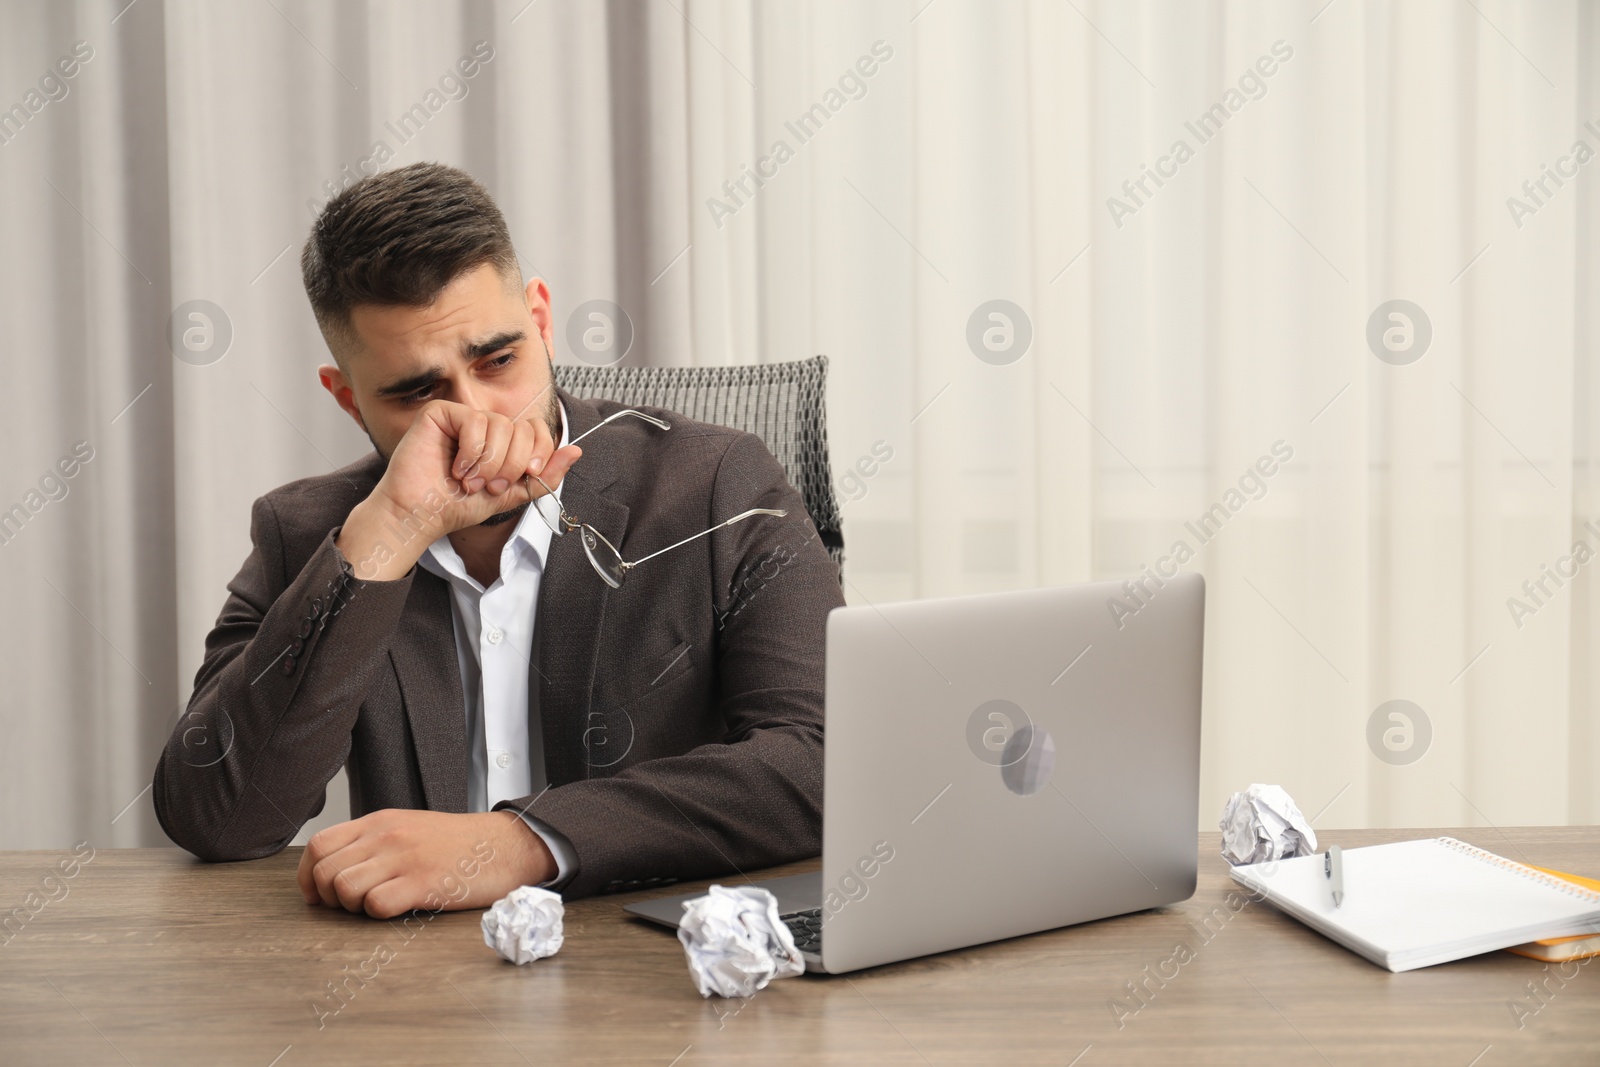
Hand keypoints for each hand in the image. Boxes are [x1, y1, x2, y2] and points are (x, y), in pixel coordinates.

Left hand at [296, 809, 554, 918]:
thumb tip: (334, 870)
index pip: (319, 846)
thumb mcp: (409, 827)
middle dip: (329, 898)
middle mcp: (387, 835)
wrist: (505, 845)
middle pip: (325, 871)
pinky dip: (380, 914)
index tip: (319, 895)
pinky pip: (377, 905)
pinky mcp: (423, 882)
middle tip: (352, 905)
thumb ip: (372, 842)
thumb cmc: (457, 843)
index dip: (309, 877)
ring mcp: (405, 858)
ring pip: (344, 888)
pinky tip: (400, 908)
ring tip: (378, 905)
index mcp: (379, 821)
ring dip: (353, 907)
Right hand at [338, 400, 582, 579]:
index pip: (538, 431)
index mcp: (504, 442)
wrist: (421, 515)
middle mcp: (486, 426)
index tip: (524, 477)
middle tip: (488, 486)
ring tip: (469, 481)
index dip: (537, 454)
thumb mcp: (511, 495)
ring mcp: (464, 417)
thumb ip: (543, 476)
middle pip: (522, 429)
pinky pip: (475, 421)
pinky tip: (456, 467)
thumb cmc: (457, 506)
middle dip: (510, 465)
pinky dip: (471, 450)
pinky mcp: (441, 412)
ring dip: (489, 462)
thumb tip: (576, 450)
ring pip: (500, 425)